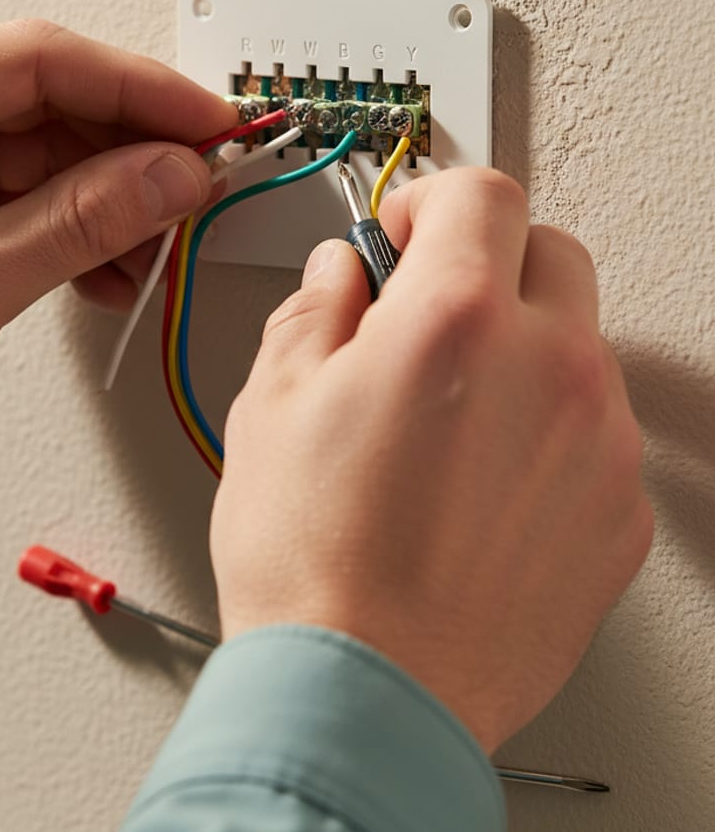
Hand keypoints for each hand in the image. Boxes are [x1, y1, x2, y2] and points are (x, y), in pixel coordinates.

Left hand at [0, 20, 234, 504]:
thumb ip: (81, 222)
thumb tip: (169, 177)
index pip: (43, 60)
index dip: (140, 89)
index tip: (206, 123)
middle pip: (53, 104)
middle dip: (131, 155)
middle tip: (193, 193)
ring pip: (48, 157)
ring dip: (108, 206)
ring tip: (148, 255)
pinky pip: (26, 199)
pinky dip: (73, 234)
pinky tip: (106, 273)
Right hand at [210, 168, 651, 752]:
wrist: (365, 693)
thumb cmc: (310, 566)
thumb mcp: (269, 407)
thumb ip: (314, 312)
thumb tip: (340, 276)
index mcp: (454, 322)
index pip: (480, 193)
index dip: (432, 197)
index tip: (407, 228)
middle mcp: (547, 369)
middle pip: (550, 251)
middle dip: (488, 259)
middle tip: (427, 309)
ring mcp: (598, 445)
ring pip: (577, 344)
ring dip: (518, 348)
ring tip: (443, 418)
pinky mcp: (618, 515)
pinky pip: (594, 433)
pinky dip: (545, 431)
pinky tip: (475, 485)